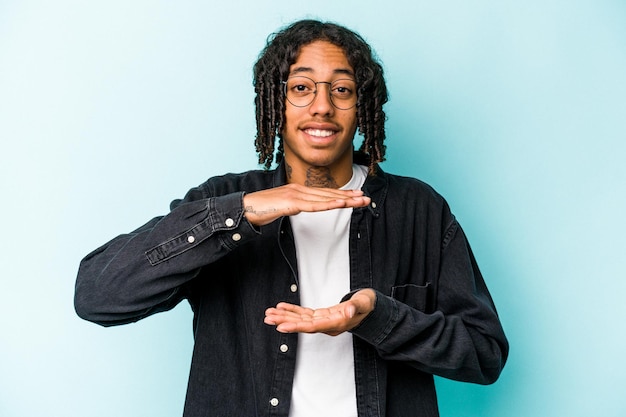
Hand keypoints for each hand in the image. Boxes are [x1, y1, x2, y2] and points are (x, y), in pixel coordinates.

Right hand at [243, 184, 370, 226]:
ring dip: (344, 200)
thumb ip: (293, 206)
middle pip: (329, 194)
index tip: (357, 196)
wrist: (244, 208)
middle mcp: (299, 189)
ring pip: (325, 198)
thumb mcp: (282, 207)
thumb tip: (301, 208)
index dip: (342, 194)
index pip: (324, 193)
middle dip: (349, 196)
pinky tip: (340, 205)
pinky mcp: (291, 203)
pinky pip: (313, 205)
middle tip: (366, 197)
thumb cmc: (260, 209)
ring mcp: (295, 195)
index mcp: (298, 190)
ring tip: (360, 201)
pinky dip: (328, 205)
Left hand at [264, 289, 375, 335]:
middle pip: (303, 325)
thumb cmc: (368, 305)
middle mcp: (328, 325)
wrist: (371, 308)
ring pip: (301, 320)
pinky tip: (281, 307)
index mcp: (336, 323)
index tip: (281, 326)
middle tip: (268, 319)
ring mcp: (324, 321)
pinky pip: (305, 314)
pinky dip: (292, 310)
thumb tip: (348, 310)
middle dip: (285, 322)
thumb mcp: (364, 303)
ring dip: (285, 316)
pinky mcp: (322, 315)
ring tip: (269, 314)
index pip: (313, 327)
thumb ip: (356, 307)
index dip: (296, 326)